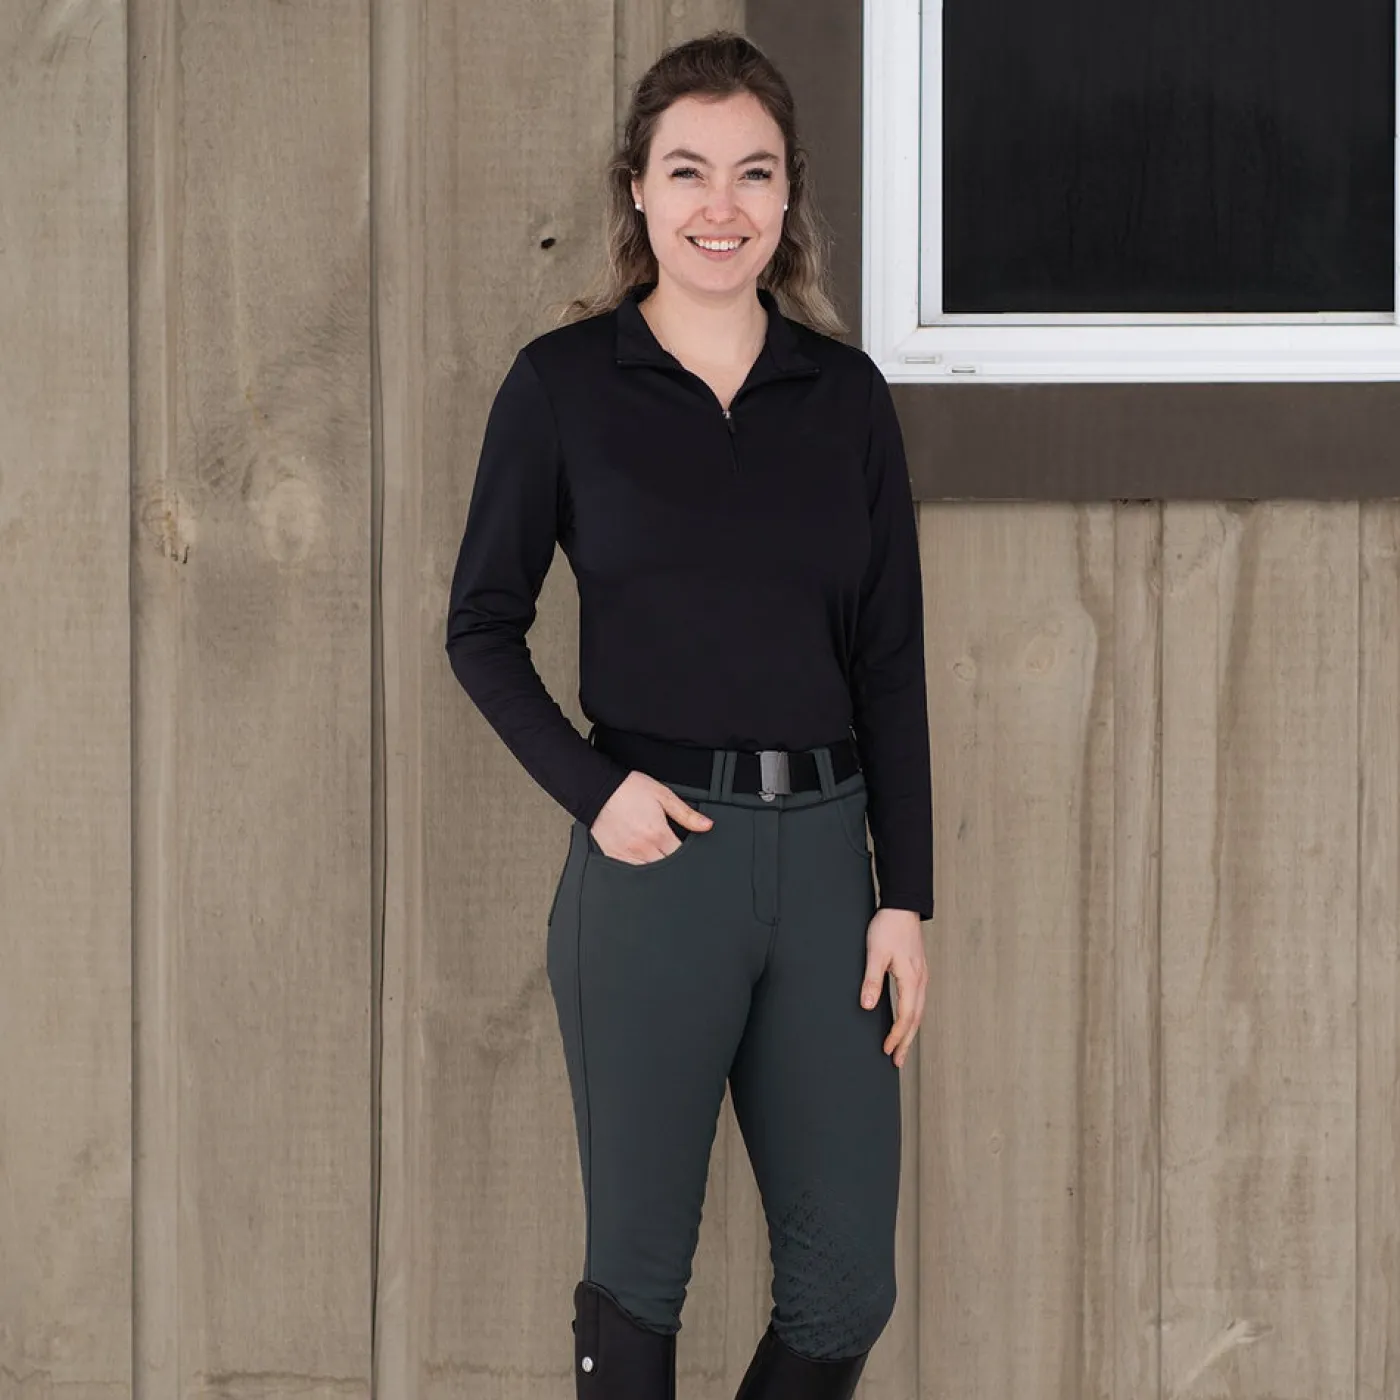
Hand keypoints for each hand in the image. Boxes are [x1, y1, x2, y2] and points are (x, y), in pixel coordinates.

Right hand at [590, 770, 713, 863]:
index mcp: (658, 834)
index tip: (685, 851)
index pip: (680, 856)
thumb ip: (686, 814)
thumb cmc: (629, 790)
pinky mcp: (613, 857)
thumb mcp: (663, 796)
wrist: (599, 789)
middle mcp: (642, 848)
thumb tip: (706, 825)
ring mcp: (627, 855)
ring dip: (656, 868)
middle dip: (672, 862)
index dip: (687, 856)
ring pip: (648, 875)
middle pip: (666, 868)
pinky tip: (640, 860)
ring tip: (656, 855)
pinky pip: (629, 873)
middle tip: (670, 852)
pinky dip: (637, 869)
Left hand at [860, 907, 926, 1067]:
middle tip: (897, 1061)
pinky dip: (913, 1017)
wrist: (903, 906)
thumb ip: (872, 980)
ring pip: (919, 1011)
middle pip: (916, 1019)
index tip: (887, 1050)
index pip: (905, 1017)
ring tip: (902, 1047)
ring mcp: (922, 976)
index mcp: (912, 979)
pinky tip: (907, 1021)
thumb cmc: (889, 927)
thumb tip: (868, 1006)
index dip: (896, 1036)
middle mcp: (921, 981)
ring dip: (910, 1032)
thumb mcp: (875, 953)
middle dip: (906, 1042)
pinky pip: (918, 1001)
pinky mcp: (919, 971)